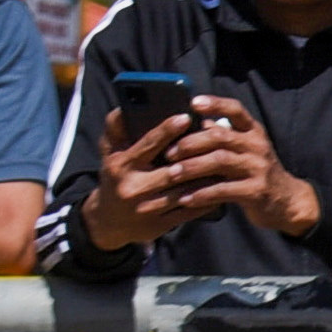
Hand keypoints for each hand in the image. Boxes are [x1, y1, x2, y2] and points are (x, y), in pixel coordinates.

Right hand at [79, 109, 220, 249]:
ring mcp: (147, 209)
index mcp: (121, 166)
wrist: (107, 221)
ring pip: (185, 192)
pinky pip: (189, 211)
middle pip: (173, 171)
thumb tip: (125, 106)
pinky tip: (220, 187)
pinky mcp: (160, 225)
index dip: (167, 131)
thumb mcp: (109, 152)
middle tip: (217, 142)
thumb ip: (116, 128)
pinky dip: (207, 199)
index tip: (185, 117)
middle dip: (195, 157)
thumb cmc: (114, 176)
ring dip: (207, 179)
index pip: (147, 145)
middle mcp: (133, 188)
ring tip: (224, 163)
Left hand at [156, 102, 317, 242]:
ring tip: (172, 174)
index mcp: (254, 132)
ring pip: (219, 161)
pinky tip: (186, 198)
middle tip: (169, 153)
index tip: (193, 103)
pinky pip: (223, 190)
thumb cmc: (258, 173)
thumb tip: (200, 122)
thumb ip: (225, 137)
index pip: (236, 110)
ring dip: (192, 167)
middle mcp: (257, 146)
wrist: (287, 201)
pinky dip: (201, 194)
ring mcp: (258, 168)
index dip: (215, 104)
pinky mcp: (256, 191)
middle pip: (220, 137)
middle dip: (190, 143)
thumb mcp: (246, 150)